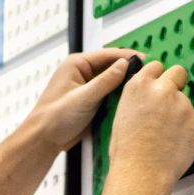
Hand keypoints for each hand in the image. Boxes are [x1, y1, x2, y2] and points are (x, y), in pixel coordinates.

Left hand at [22, 49, 138, 151]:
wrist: (44, 140)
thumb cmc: (55, 117)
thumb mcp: (84, 97)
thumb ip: (106, 80)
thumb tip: (125, 65)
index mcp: (77, 64)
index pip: (108, 55)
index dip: (128, 56)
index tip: (146, 60)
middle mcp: (82, 72)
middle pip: (111, 66)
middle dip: (129, 69)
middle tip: (150, 74)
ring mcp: (86, 86)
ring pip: (111, 80)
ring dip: (125, 83)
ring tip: (145, 85)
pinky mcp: (90, 100)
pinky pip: (109, 93)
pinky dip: (119, 95)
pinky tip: (132, 98)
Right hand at [107, 60, 193, 188]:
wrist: (141, 172)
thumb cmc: (127, 150)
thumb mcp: (123, 113)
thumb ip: (140, 97)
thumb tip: (149, 96)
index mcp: (140, 85)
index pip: (156, 66)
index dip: (158, 77)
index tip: (159, 86)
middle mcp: (163, 89)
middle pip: (178, 72)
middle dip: (177, 83)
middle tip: (171, 103)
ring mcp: (183, 103)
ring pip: (186, 102)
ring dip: (181, 113)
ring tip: (167, 136)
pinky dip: (189, 130)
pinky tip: (177, 143)